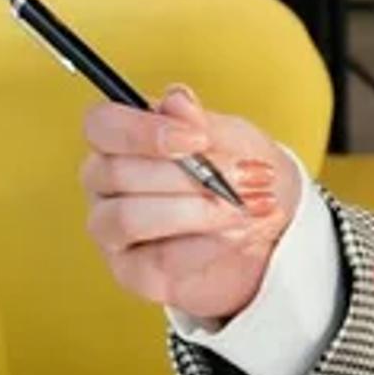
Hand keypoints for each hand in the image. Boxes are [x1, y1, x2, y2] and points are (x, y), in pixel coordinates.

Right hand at [80, 85, 302, 325]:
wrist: (271, 232)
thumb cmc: (238, 179)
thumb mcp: (232, 139)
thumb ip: (201, 121)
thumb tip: (176, 102)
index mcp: (119, 142)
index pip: (101, 125)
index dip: (142, 130)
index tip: (196, 139)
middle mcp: (105, 185)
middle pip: (119, 173)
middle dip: (190, 176)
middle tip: (245, 177)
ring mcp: (113, 232)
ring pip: (131, 217)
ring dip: (197, 212)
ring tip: (244, 208)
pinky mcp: (133, 272)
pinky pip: (160, 258)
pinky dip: (207, 244)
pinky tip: (237, 234)